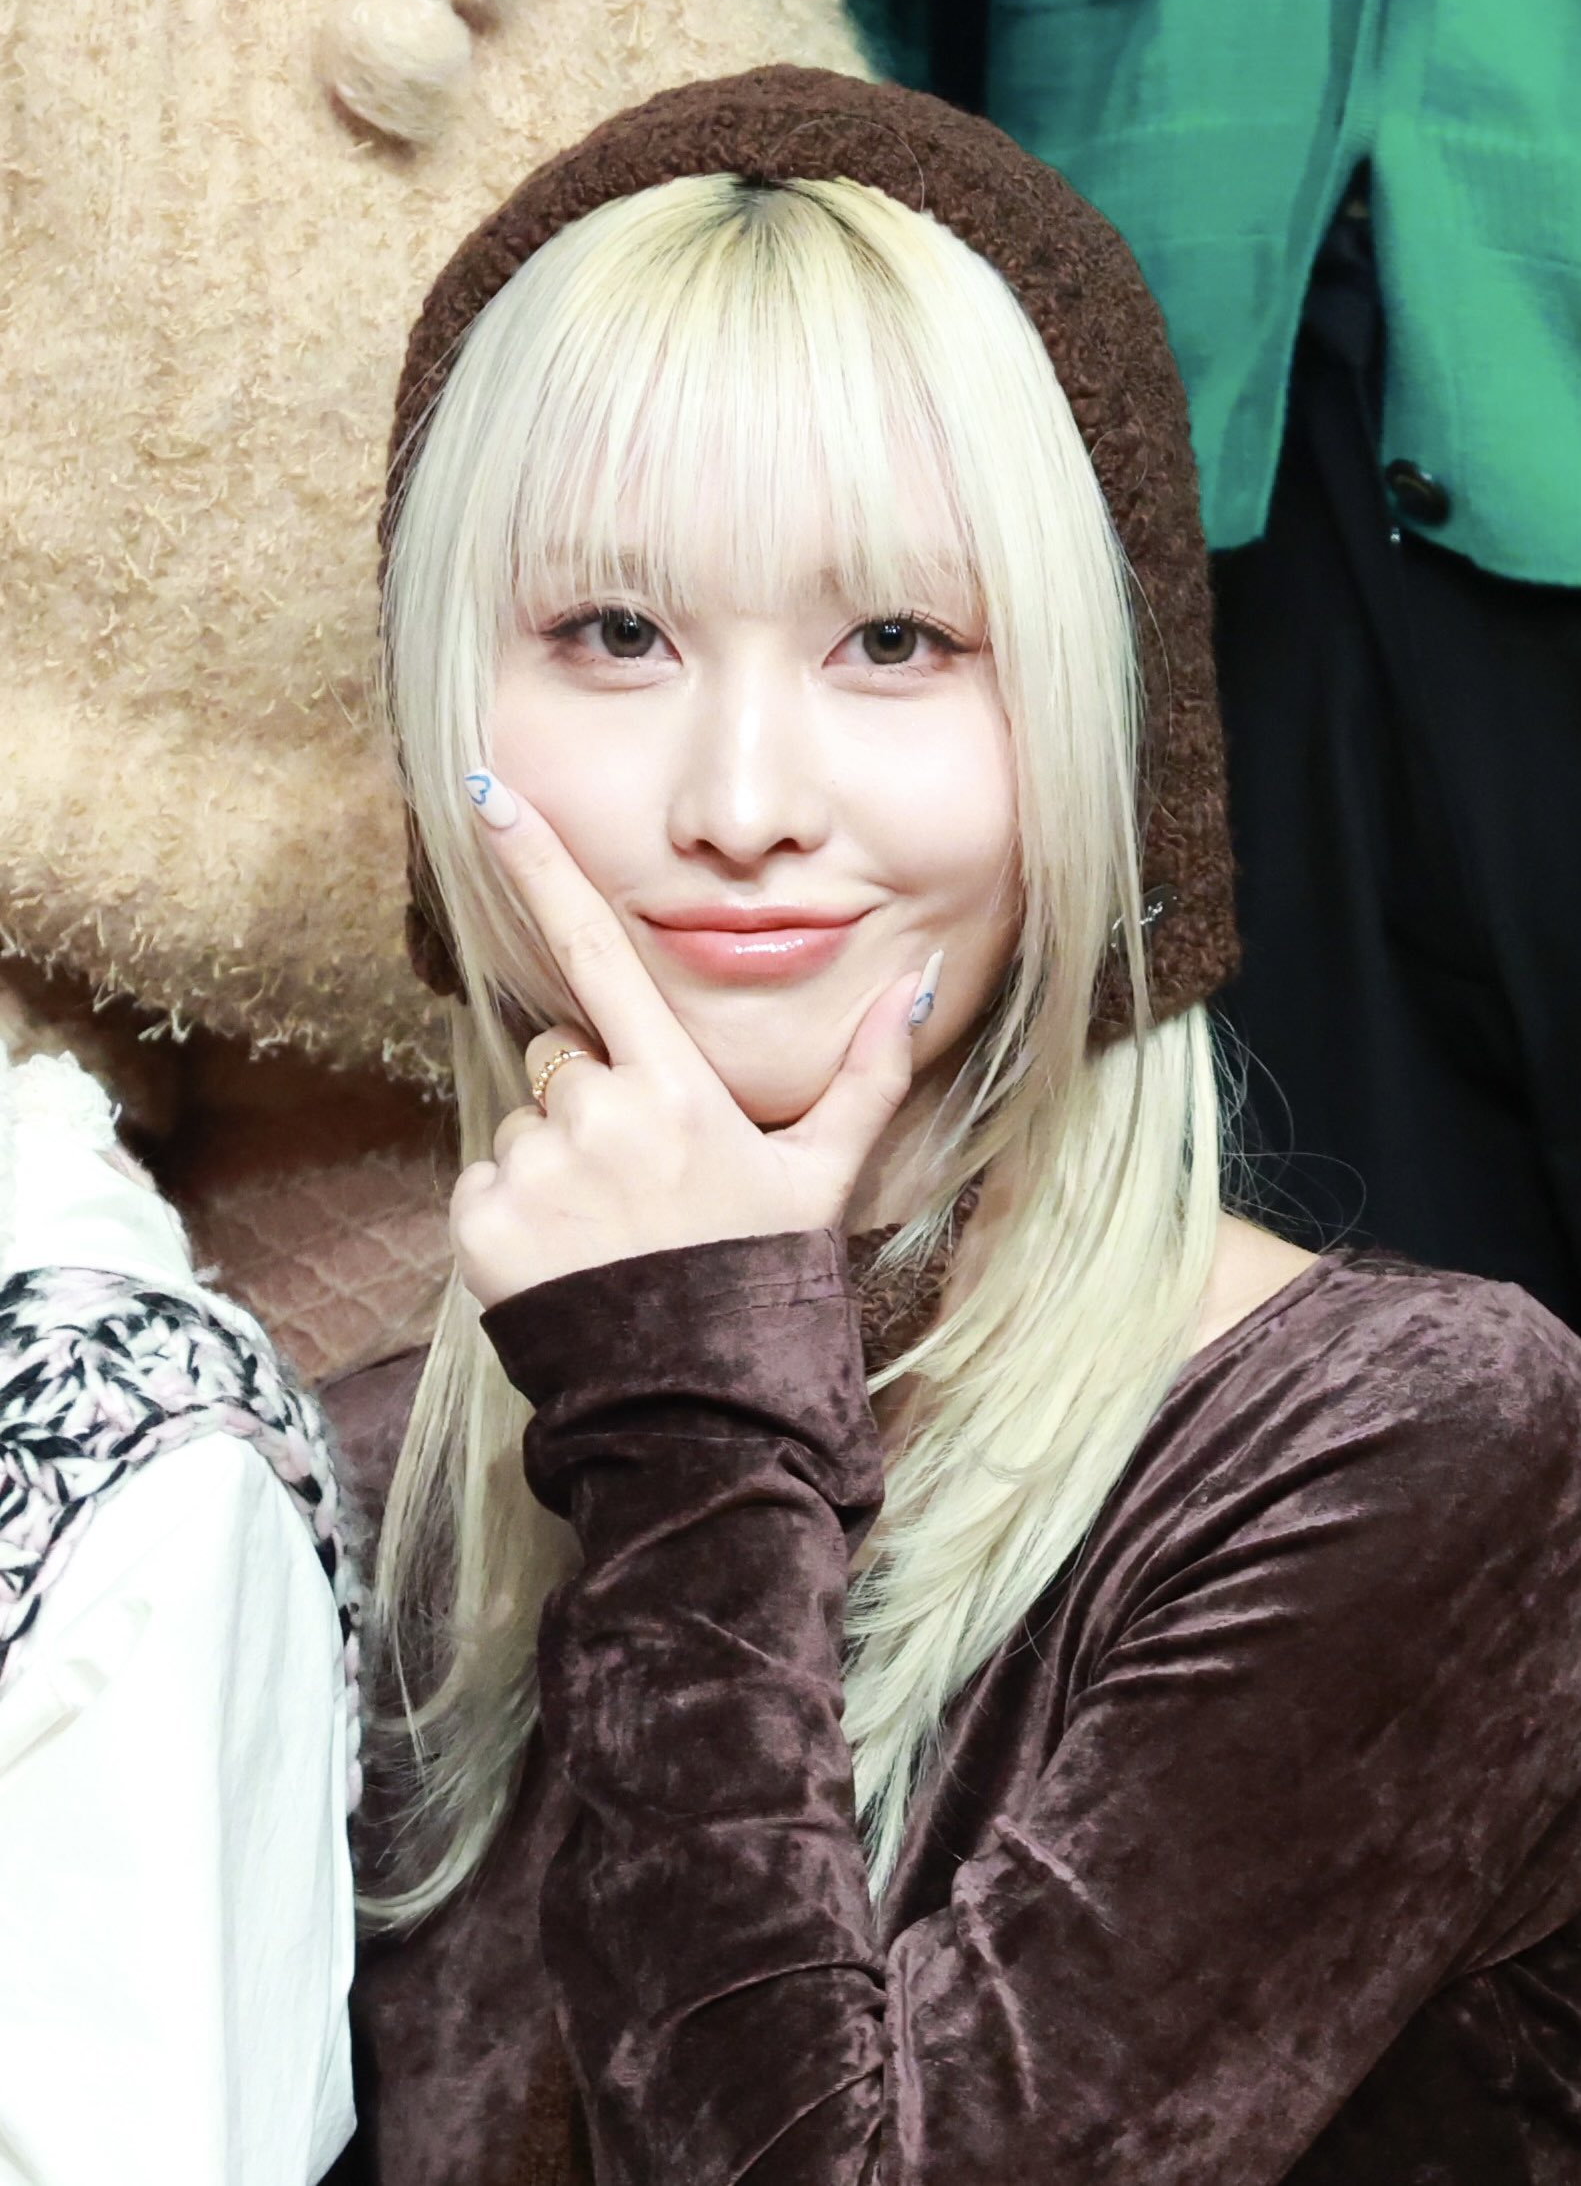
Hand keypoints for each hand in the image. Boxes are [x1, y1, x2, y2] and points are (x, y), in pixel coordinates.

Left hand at [450, 783, 937, 1307]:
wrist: (697, 1404)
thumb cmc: (757, 1275)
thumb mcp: (821, 1175)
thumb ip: (867, 1073)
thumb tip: (917, 983)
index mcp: (672, 1087)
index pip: (596, 950)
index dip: (539, 864)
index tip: (485, 793)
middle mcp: (596, 1114)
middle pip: (560, 1060)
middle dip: (587, 1102)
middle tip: (641, 1183)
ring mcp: (533, 1171)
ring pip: (521, 1124)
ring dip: (551, 1164)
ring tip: (607, 1233)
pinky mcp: (480, 1224)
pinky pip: (483, 1185)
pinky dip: (512, 1218)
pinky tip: (564, 1262)